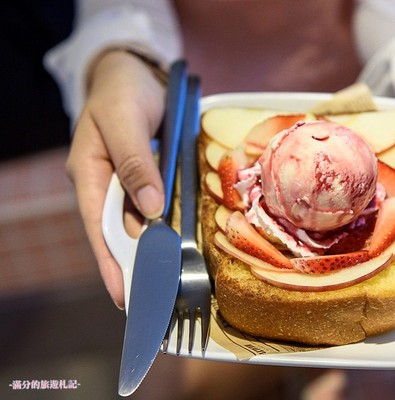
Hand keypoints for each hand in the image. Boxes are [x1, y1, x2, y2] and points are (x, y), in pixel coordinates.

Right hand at [66, 50, 165, 307]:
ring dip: (149, 252)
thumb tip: (151, 211)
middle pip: (116, 234)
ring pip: (135, 224)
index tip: (124, 296)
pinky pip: (152, 208)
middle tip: (151, 302)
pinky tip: (174, 245)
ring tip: (165, 283)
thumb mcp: (125, 122)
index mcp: (88, 174)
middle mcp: (104, 184)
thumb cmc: (123, 91)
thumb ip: (135, 164)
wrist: (133, 71)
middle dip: (132, 267)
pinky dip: (162, 228)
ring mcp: (124, 182)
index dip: (111, 263)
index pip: (98, 228)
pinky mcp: (145, 177)